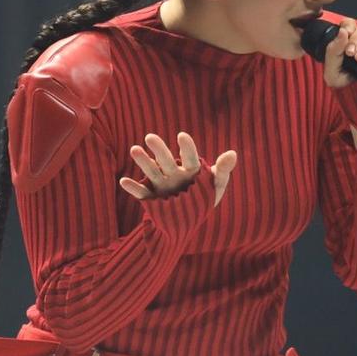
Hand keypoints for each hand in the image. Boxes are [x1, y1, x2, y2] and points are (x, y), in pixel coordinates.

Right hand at [119, 131, 237, 206]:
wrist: (188, 219)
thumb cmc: (204, 196)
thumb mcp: (217, 185)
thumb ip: (223, 170)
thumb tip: (233, 153)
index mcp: (191, 169)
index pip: (190, 157)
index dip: (187, 148)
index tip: (182, 136)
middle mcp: (174, 173)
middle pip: (166, 161)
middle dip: (159, 150)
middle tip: (150, 137)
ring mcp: (161, 185)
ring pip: (152, 171)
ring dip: (143, 162)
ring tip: (134, 149)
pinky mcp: (152, 198)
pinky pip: (142, 193)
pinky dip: (133, 188)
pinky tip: (123, 181)